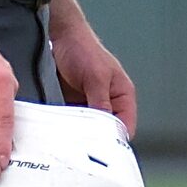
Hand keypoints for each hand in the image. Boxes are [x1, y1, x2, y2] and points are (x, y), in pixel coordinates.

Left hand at [51, 15, 137, 137]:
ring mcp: (91, 105)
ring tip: (71, 143)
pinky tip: (62, 134)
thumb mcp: (96, 77)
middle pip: (107, 131)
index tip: (102, 150)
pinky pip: (74, 123)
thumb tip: (105, 127)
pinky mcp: (75, 106)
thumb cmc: (83, 49)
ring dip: (81, 135)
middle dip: (96, 140)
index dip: (116, 139)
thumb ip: (101, 102)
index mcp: (123, 96)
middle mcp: (109, 103)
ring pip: (90, 129)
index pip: (126, 126)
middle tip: (83, 149)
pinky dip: (69, 129)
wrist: (61, 37)